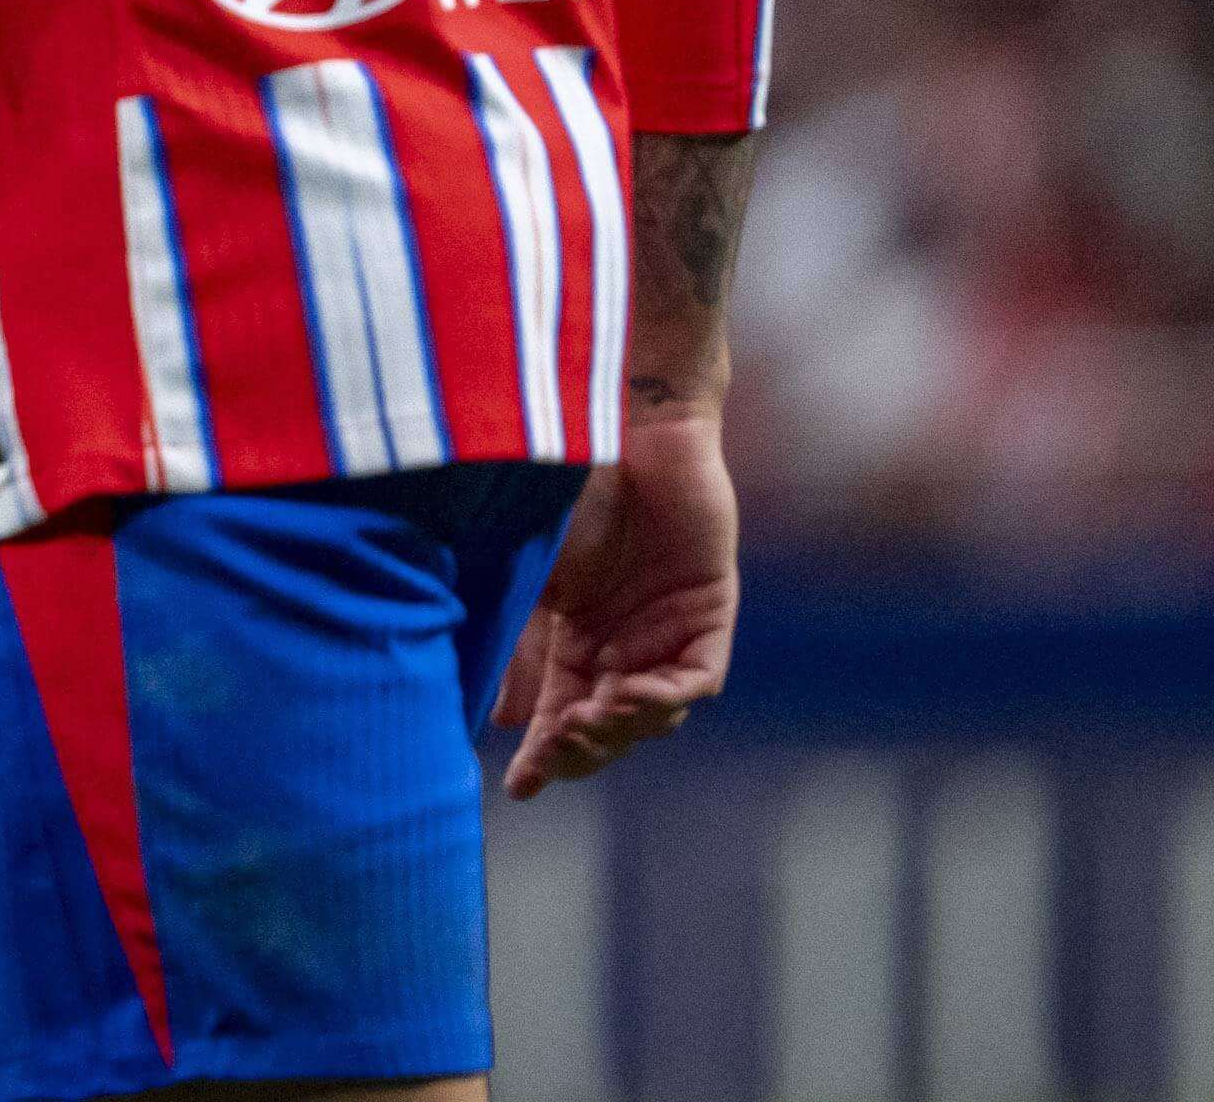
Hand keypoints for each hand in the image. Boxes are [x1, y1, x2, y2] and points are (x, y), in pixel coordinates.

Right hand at [496, 405, 737, 798]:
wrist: (621, 425)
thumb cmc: (567, 489)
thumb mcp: (534, 578)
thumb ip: (521, 644)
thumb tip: (503, 719)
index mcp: (576, 639)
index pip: (561, 715)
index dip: (544, 755)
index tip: (518, 788)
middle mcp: (625, 644)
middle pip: (609, 726)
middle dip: (582, 749)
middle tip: (556, 751)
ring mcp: (669, 630)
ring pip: (654, 713)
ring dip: (620, 728)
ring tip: (586, 720)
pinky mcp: (709, 612)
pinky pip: (697, 679)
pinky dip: (666, 697)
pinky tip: (629, 695)